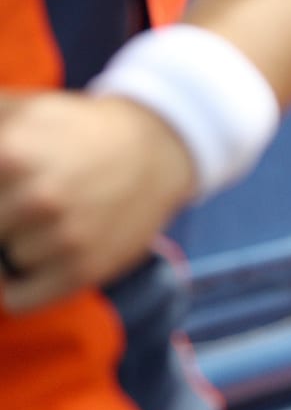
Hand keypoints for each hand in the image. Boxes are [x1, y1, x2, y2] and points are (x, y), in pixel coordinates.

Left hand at [0, 91, 194, 312]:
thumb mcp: (18, 109)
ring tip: (28, 226)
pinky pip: (16, 300)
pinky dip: (13, 287)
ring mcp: (61, 238)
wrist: (156, 147)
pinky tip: (28, 260)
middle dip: (0, 223)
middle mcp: (35, 200)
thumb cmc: (73, 128)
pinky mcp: (83, 269)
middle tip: (13, 215)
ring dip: (6, 249)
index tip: (1, 203)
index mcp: (10, 156)